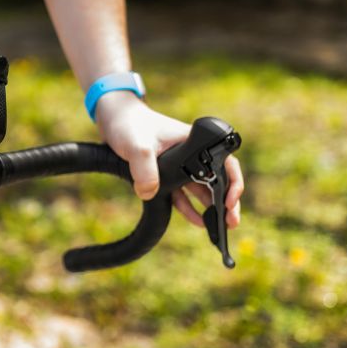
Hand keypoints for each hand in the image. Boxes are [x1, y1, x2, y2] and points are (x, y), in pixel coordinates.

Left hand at [94, 92, 243, 229]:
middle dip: (226, 202)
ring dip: (211, 208)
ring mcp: (179, 165)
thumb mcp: (137, 145)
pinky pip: (182, 195)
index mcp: (194, 143)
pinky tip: (198, 222)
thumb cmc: (129, 124)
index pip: (225, 163)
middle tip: (232, 222)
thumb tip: (149, 193)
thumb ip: (144, 168)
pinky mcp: (165, 174)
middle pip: (218, 179)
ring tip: (218, 229)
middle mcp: (191, 154)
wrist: (113, 119)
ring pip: (201, 190)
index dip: (233, 183)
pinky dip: (190, 208)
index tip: (230, 201)